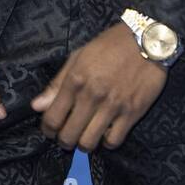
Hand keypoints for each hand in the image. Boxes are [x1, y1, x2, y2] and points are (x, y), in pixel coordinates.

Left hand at [30, 22, 167, 150]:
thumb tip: (37, 106)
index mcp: (76, 80)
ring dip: (84, 144)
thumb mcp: (79, 56)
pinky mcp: (132, 113)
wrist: (147, 40)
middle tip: (67, 135)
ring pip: (89, 143)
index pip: (52, 118)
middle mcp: (92, 96)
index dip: (47, 129)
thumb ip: (57, 83)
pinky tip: (106, 133)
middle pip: (68, 135)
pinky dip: (107, 142)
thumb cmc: (110, 45)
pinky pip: (113, 141)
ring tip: (85, 136)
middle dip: (64, 140)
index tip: (50, 130)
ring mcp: (113, 106)